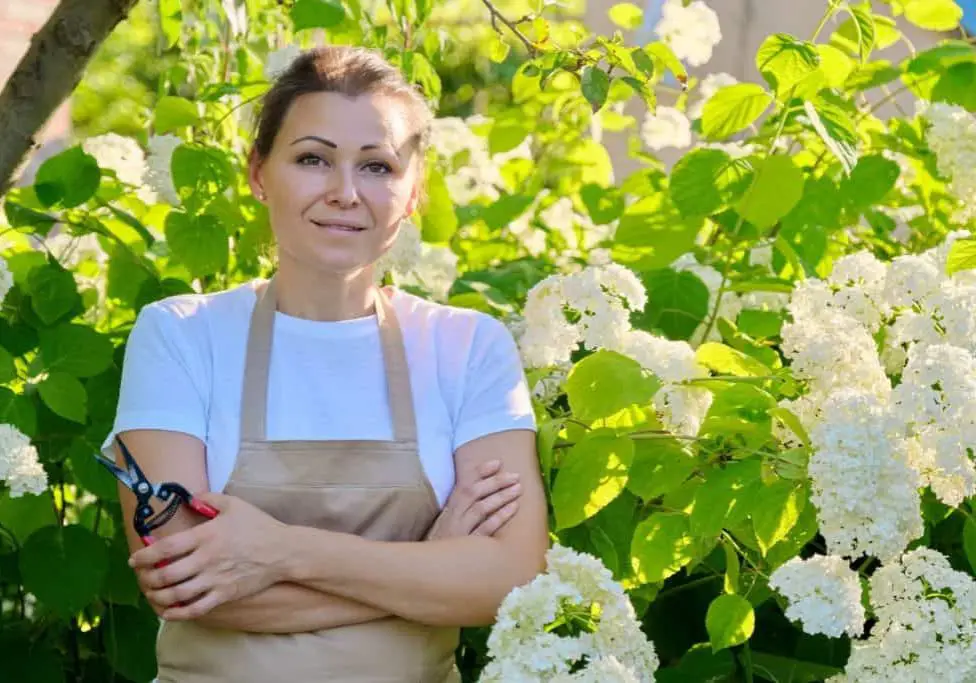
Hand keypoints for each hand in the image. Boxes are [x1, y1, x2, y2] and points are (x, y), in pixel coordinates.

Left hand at [128, 492, 287, 619]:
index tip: (135, 559)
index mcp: (206, 536)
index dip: (145, 556)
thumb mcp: (235, 504)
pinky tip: (168, 610)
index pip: (166, 548)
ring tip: (151, 593)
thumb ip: (208, 498)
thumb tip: (188, 499)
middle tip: (141, 577)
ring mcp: (215, 579)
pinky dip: (177, 613)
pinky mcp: (224, 595)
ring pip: (176, 594)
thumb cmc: (258, 526)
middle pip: (165, 574)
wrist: (283, 551)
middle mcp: (206, 559)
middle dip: (146, 578)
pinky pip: (195, 609)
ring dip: (157, 596)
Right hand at [425, 459, 520, 539]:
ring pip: (481, 508)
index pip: (464, 484)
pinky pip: (485, 530)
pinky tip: (513, 509)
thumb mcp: (447, 524)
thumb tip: (481, 491)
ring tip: (518, 489)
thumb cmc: (442, 546)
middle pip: (474, 493)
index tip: (497, 462)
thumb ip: (461, 508)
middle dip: (495, 482)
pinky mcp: (466, 547)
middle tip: (515, 475)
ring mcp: (460, 531)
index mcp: (449, 509)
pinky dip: (499, 518)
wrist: (426, 569)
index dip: (480, 472)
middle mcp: (453, 517)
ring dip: (501, 496)